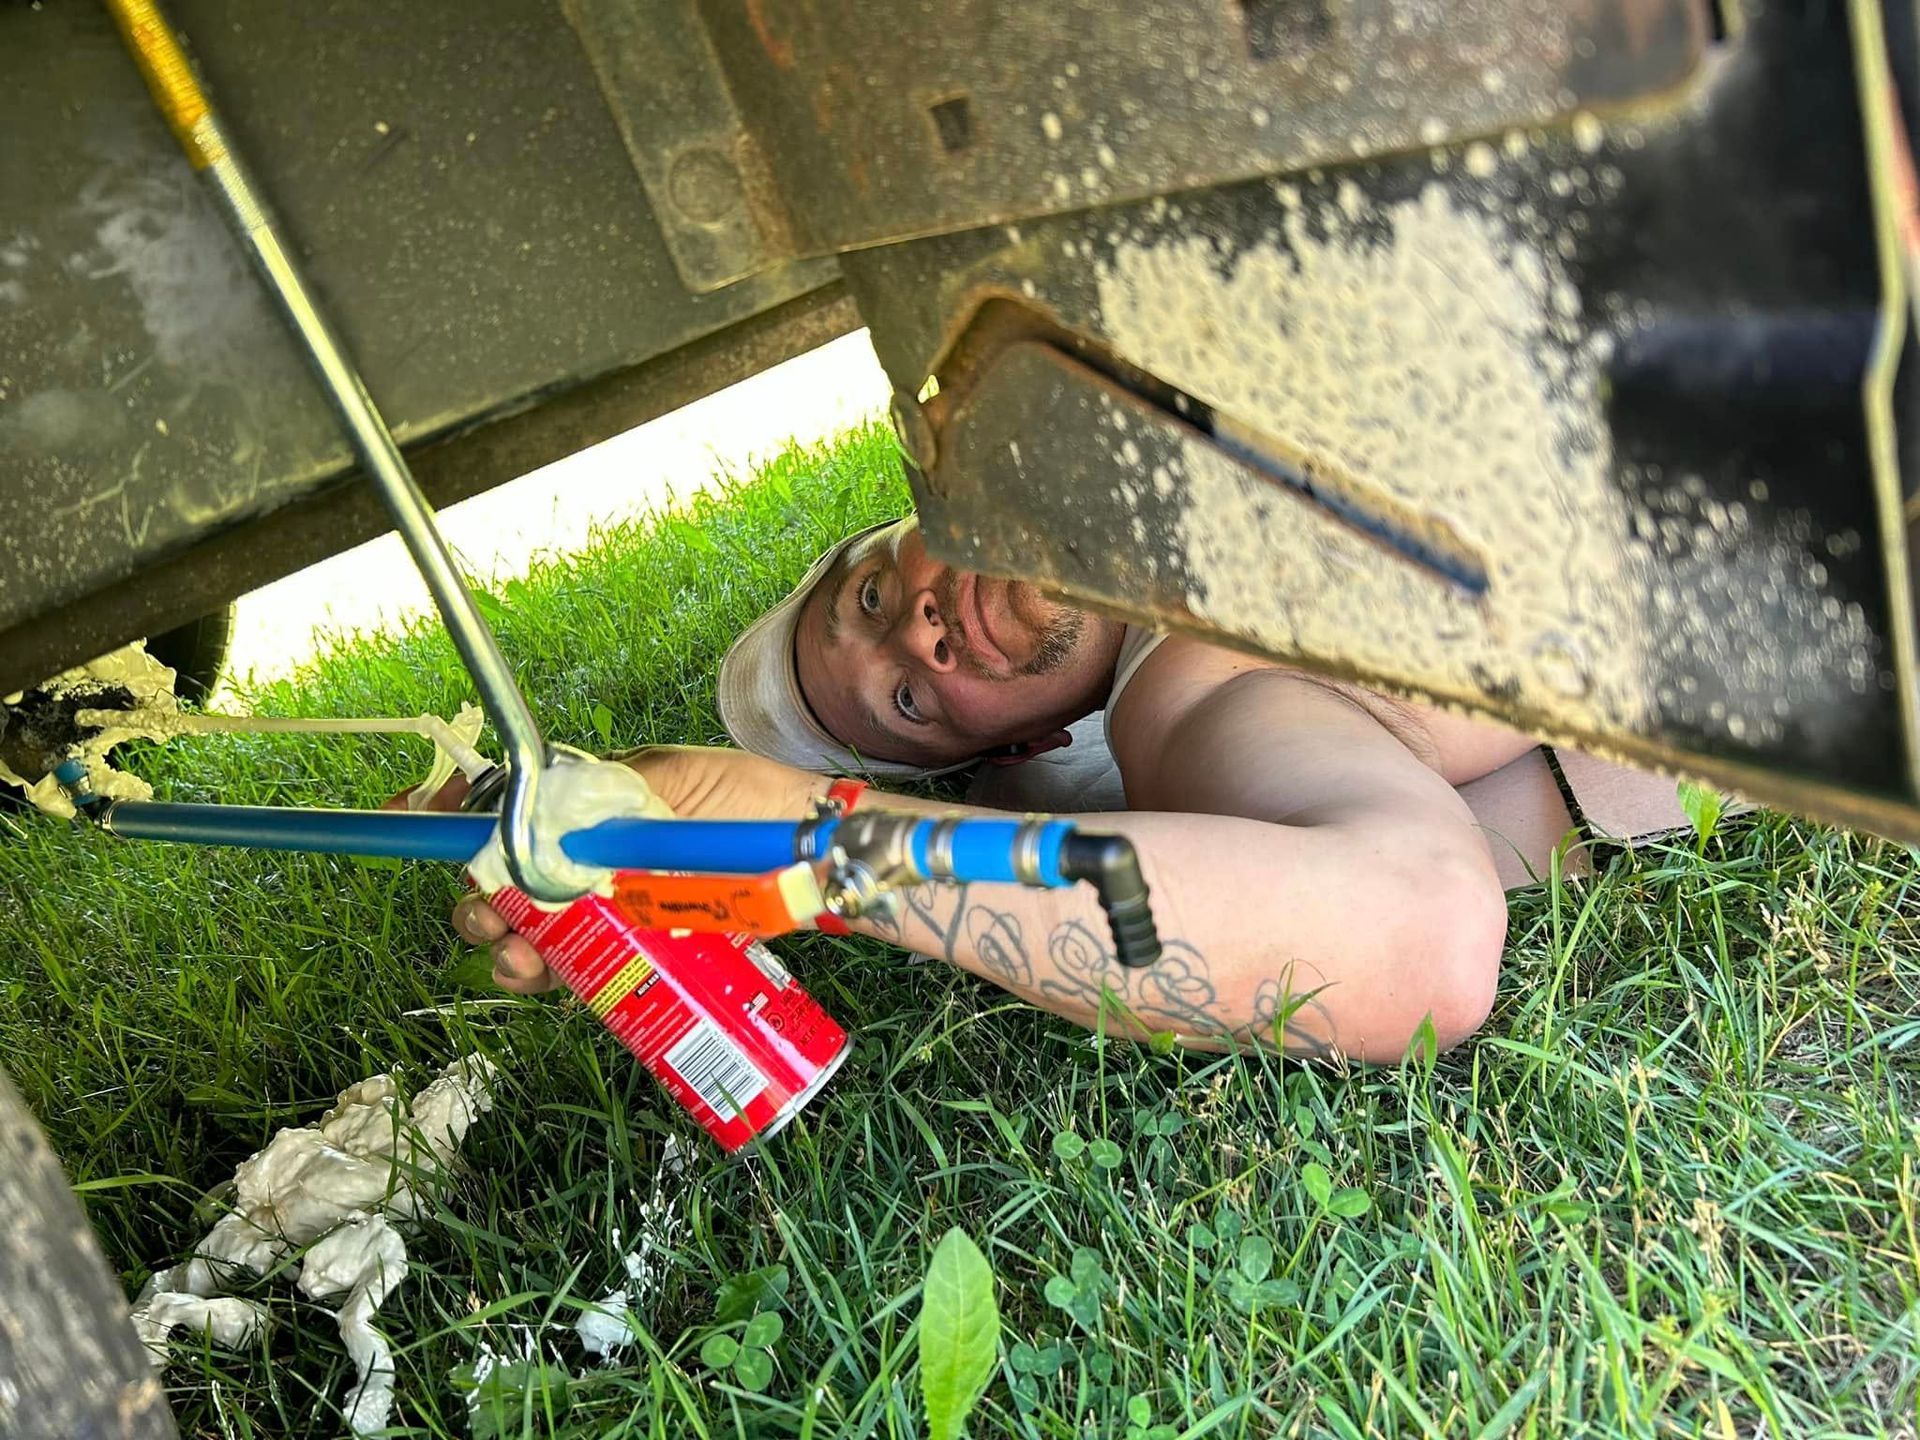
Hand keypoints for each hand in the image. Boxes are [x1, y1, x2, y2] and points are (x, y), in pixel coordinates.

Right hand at [445, 747, 829, 994]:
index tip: (408, 819)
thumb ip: (604, 792)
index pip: (512, 807)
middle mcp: (599, 855)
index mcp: (599, 801)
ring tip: (518, 960)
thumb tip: (530, 807)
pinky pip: (584, 968)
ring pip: (539, 929)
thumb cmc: (753, 804)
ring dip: (510, 945)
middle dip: (482, 900)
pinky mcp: (647, 951)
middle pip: (512, 880)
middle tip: (489, 918)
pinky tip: (545, 979)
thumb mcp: (673, 779)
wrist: (818, 857)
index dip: (456, 818)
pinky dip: (555, 976)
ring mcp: (620, 905)